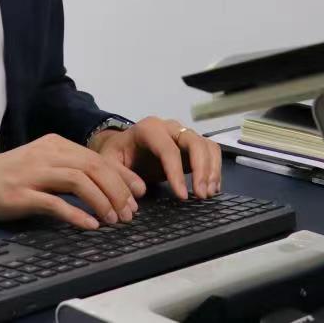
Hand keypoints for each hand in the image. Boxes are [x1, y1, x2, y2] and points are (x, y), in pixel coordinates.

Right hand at [0, 134, 146, 229]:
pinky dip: (77, 214)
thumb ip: (68, 169)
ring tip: (114, 220)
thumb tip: (103, 185)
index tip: (139, 193)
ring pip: (79, 180)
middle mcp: (47, 154)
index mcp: (54, 144)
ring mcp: (33, 173)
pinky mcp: (21, 194)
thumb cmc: (6, 176)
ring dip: (102, 201)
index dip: (122, 176)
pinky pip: (55, 202)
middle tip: (129, 213)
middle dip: (118, 191)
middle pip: (94, 167)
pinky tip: (90, 225)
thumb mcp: (40, 163)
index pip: (97, 157)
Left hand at [90, 117, 221, 199]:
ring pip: (206, 145)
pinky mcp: (192, 145)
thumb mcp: (109, 162)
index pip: (168, 149)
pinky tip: (211, 188)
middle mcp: (170, 127)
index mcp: (149, 129)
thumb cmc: (118, 153)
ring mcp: (183, 134)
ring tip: (207, 194)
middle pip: (194, 142)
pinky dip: (215, 168)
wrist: (124, 146)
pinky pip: (211, 151)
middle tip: (201, 195)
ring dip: (211, 170)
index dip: (176, 173)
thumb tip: (140, 190)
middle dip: (201, 169)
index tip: (181, 196)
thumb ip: (120, 175)